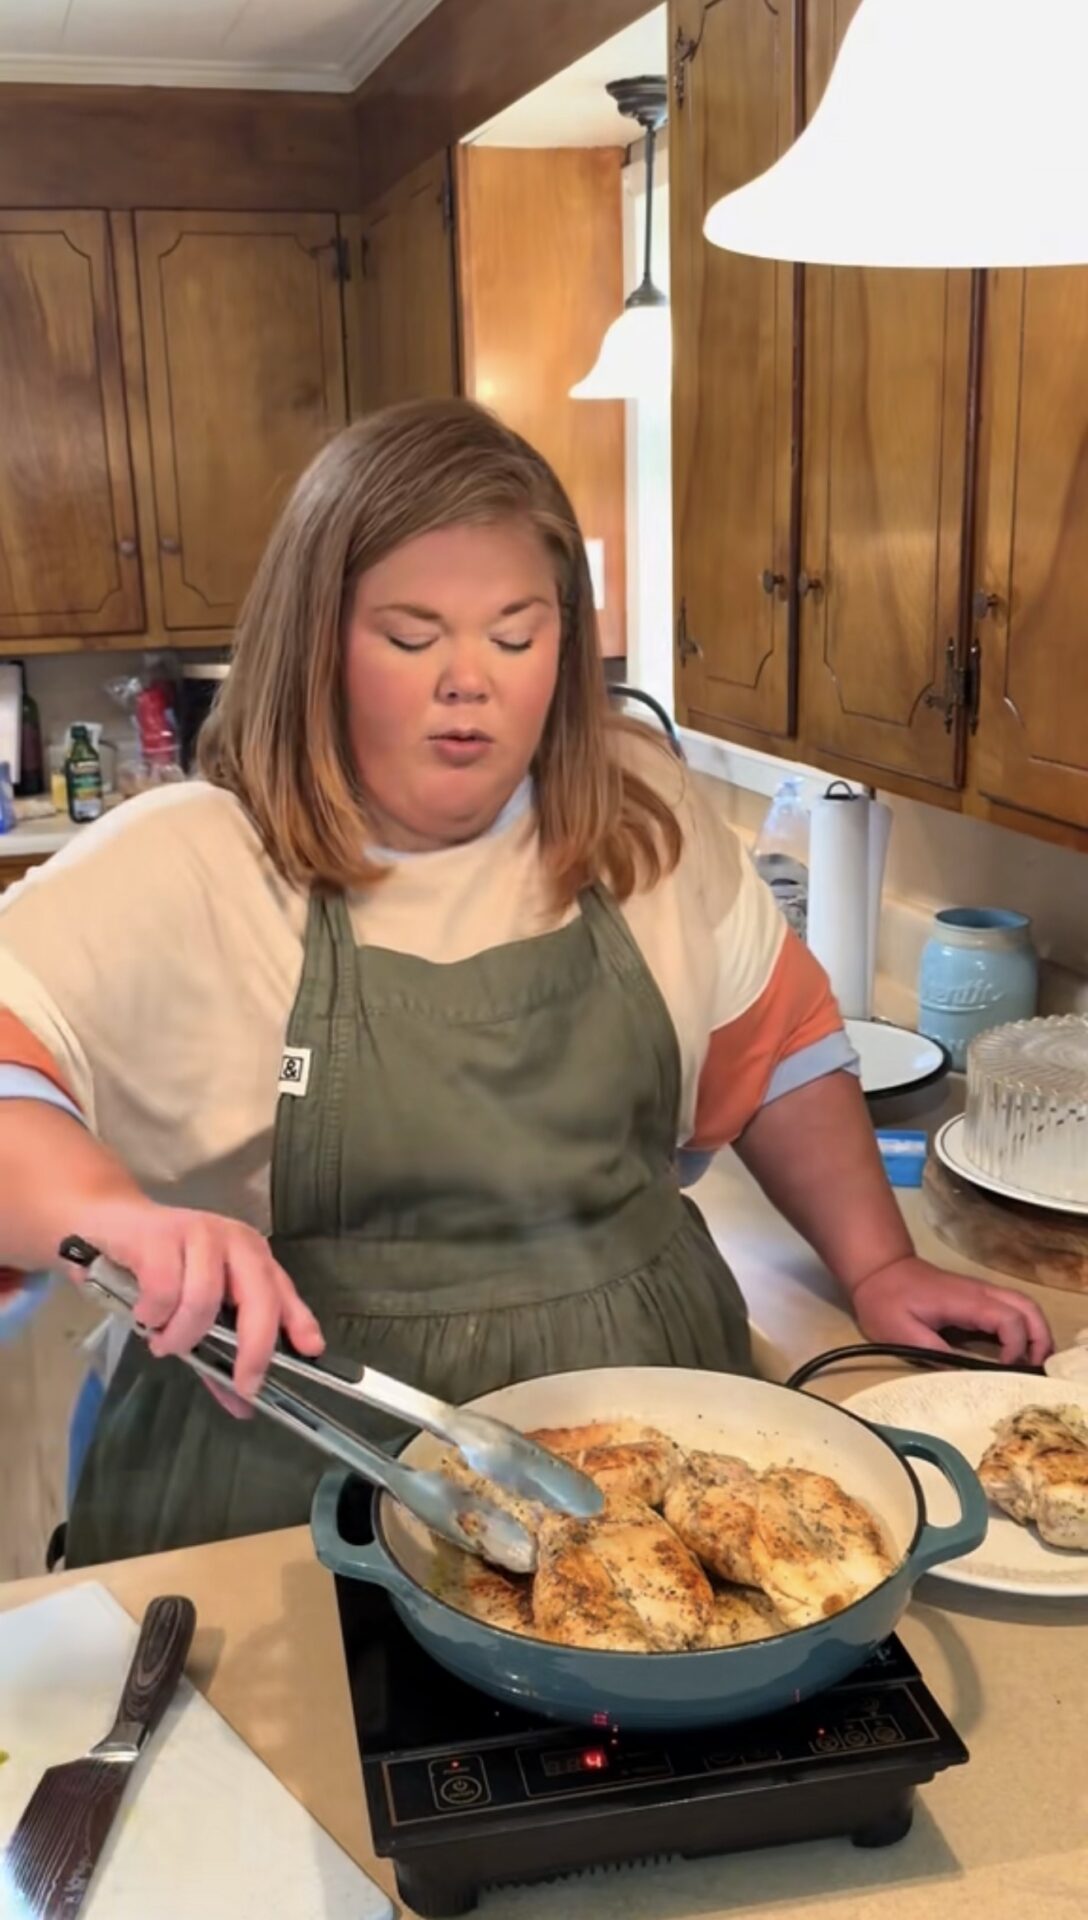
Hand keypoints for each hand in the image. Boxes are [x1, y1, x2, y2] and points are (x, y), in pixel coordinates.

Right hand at [67, 1199, 323, 1401]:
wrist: (104, 1225)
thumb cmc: (155, 1270)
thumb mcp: (192, 1312)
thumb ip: (218, 1355)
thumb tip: (242, 1404)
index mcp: (249, 1256)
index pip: (282, 1291)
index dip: (298, 1322)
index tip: (311, 1351)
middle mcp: (232, 1241)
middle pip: (258, 1296)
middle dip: (255, 1347)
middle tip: (242, 1382)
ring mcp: (198, 1233)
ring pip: (205, 1299)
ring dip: (183, 1334)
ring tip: (164, 1342)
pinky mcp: (159, 1236)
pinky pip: (164, 1289)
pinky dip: (154, 1313)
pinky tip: (145, 1315)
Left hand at [851, 1256, 1052, 1366]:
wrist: (879, 1270)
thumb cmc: (887, 1302)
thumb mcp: (902, 1334)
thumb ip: (934, 1354)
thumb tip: (965, 1377)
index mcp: (966, 1301)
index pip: (1009, 1320)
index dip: (1016, 1348)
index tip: (1005, 1371)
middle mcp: (981, 1293)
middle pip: (1028, 1308)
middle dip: (1040, 1338)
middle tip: (1036, 1369)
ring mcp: (982, 1293)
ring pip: (1025, 1305)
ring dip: (1035, 1332)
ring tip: (1031, 1363)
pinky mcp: (978, 1298)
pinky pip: (1012, 1309)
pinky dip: (1023, 1328)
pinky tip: (1016, 1352)